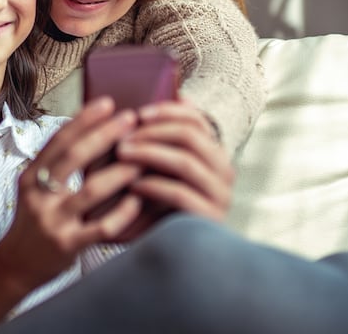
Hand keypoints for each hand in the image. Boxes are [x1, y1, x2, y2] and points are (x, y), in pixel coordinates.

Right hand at [0, 97, 143, 291]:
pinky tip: (138, 200)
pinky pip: (101, 227)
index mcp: (31, 177)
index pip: (58, 140)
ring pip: (91, 191)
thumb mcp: (35, 189)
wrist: (15, 266)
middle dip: (104, 134)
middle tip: (130, 119)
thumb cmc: (34, 221)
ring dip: (119, 173)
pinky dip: (123, 213)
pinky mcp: (67, 246)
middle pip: (73, 157)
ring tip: (141, 160)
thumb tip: (90, 129)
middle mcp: (38, 196)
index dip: (83, 119)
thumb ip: (56, 165)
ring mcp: (53, 221)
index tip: (107, 103)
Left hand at [111, 101, 234, 238]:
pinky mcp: (209, 219)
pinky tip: (133, 184)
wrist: (171, 250)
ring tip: (122, 154)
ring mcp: (220, 196)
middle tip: (123, 136)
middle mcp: (224, 172)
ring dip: (150, 154)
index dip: (167, 112)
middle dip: (153, 132)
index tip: (137, 113)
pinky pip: (180, 194)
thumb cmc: (161, 202)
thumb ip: (166, 138)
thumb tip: (179, 97)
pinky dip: (153, 185)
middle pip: (191, 137)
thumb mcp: (161, 166)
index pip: (198, 120)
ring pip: (186, 162)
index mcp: (215, 153)